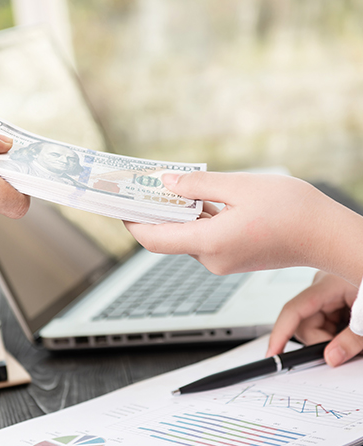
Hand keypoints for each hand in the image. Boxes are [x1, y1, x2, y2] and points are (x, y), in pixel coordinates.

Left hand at [124, 171, 362, 284]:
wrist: (325, 235)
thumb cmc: (292, 211)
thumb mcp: (240, 187)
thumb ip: (198, 186)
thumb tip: (167, 184)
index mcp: (209, 243)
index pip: (154, 239)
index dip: (133, 223)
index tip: (120, 206)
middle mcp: (211, 259)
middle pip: (168, 237)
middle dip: (154, 212)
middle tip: (141, 187)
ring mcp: (221, 262)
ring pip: (186, 237)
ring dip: (176, 215)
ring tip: (167, 187)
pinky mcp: (230, 258)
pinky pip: (203, 239)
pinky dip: (195, 221)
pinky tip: (196, 200)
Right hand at [267, 272, 362, 366]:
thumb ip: (351, 341)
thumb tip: (330, 358)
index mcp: (327, 284)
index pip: (293, 310)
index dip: (280, 333)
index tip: (272, 353)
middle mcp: (324, 286)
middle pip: (306, 322)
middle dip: (323, 341)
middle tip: (343, 352)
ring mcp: (330, 292)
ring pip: (317, 324)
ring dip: (334, 337)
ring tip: (357, 337)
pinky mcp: (338, 298)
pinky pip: (328, 321)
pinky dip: (339, 332)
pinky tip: (354, 331)